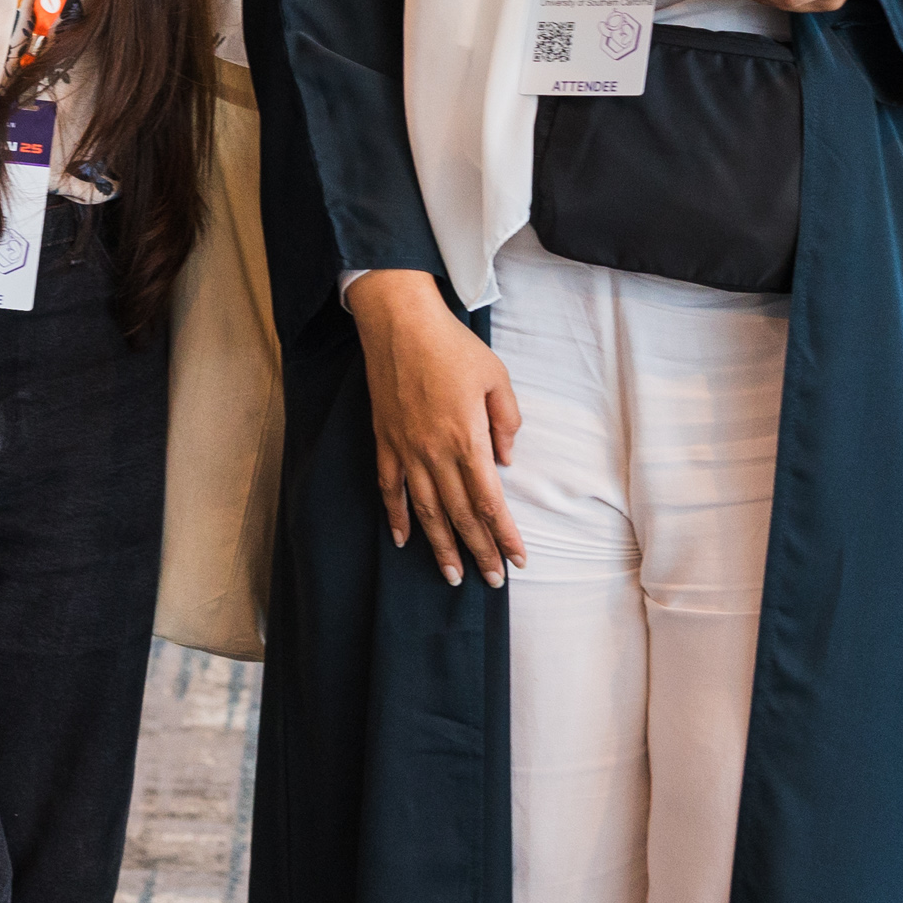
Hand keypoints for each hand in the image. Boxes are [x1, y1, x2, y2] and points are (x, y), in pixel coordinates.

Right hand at [345, 269, 524, 586]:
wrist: (399, 322)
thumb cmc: (452, 346)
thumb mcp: (497, 377)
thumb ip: (507, 421)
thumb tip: (505, 460)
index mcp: (468, 438)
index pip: (490, 502)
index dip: (504, 536)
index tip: (517, 560)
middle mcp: (436, 452)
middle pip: (460, 515)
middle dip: (479, 551)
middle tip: (491, 580)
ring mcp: (407, 449)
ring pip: (426, 511)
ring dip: (441, 546)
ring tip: (453, 575)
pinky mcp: (385, 441)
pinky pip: (390, 488)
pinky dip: (396, 517)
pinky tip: (404, 540)